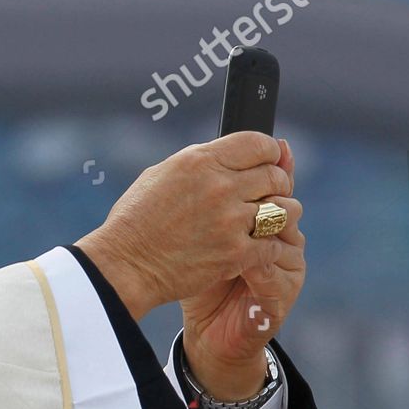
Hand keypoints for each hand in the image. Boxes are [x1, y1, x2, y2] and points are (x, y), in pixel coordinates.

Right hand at [76, 131, 295, 321]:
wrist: (125, 265)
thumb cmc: (135, 220)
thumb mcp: (161, 175)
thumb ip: (199, 163)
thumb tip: (225, 156)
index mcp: (200, 161)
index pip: (258, 143)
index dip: (270, 152)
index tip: (271, 161)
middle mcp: (220, 186)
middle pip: (275, 176)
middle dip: (277, 184)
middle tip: (271, 194)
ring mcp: (230, 221)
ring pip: (283, 210)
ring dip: (279, 215)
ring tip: (269, 221)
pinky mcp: (235, 254)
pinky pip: (272, 244)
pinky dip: (268, 247)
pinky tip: (257, 248)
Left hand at [180, 138, 305, 398]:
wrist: (202, 327)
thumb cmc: (195, 270)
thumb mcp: (200, 224)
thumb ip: (212, 189)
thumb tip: (215, 155)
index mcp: (266, 213)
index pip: (275, 180)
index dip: (257, 174)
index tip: (228, 174)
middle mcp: (284, 236)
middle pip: (285, 201)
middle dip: (255, 200)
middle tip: (225, 203)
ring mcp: (288, 264)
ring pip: (286, 232)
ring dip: (255, 230)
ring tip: (229, 232)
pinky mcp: (284, 293)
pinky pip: (276, 270)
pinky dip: (254, 264)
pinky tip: (235, 262)